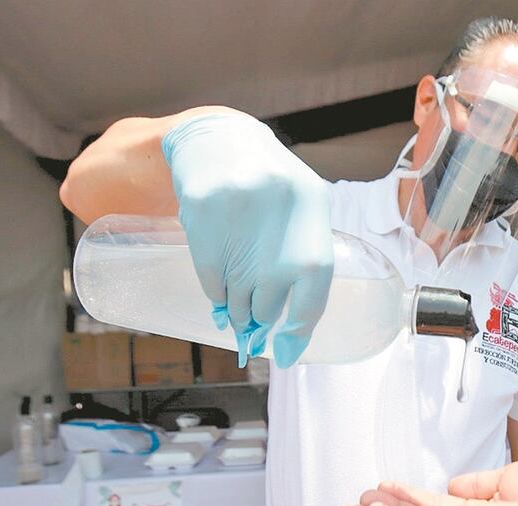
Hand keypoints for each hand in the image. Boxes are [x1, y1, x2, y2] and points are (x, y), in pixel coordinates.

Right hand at [163, 113, 333, 367]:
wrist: (220, 140)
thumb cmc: (271, 185)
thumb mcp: (303, 209)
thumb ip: (304, 263)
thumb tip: (293, 335)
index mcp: (314, 208)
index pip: (315, 287)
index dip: (301, 328)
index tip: (288, 352)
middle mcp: (279, 213)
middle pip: (270, 299)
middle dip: (262, 318)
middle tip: (257, 323)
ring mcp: (239, 213)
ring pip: (237, 296)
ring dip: (238, 312)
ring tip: (239, 308)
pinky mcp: (202, 214)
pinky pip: (211, 281)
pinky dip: (216, 295)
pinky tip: (221, 288)